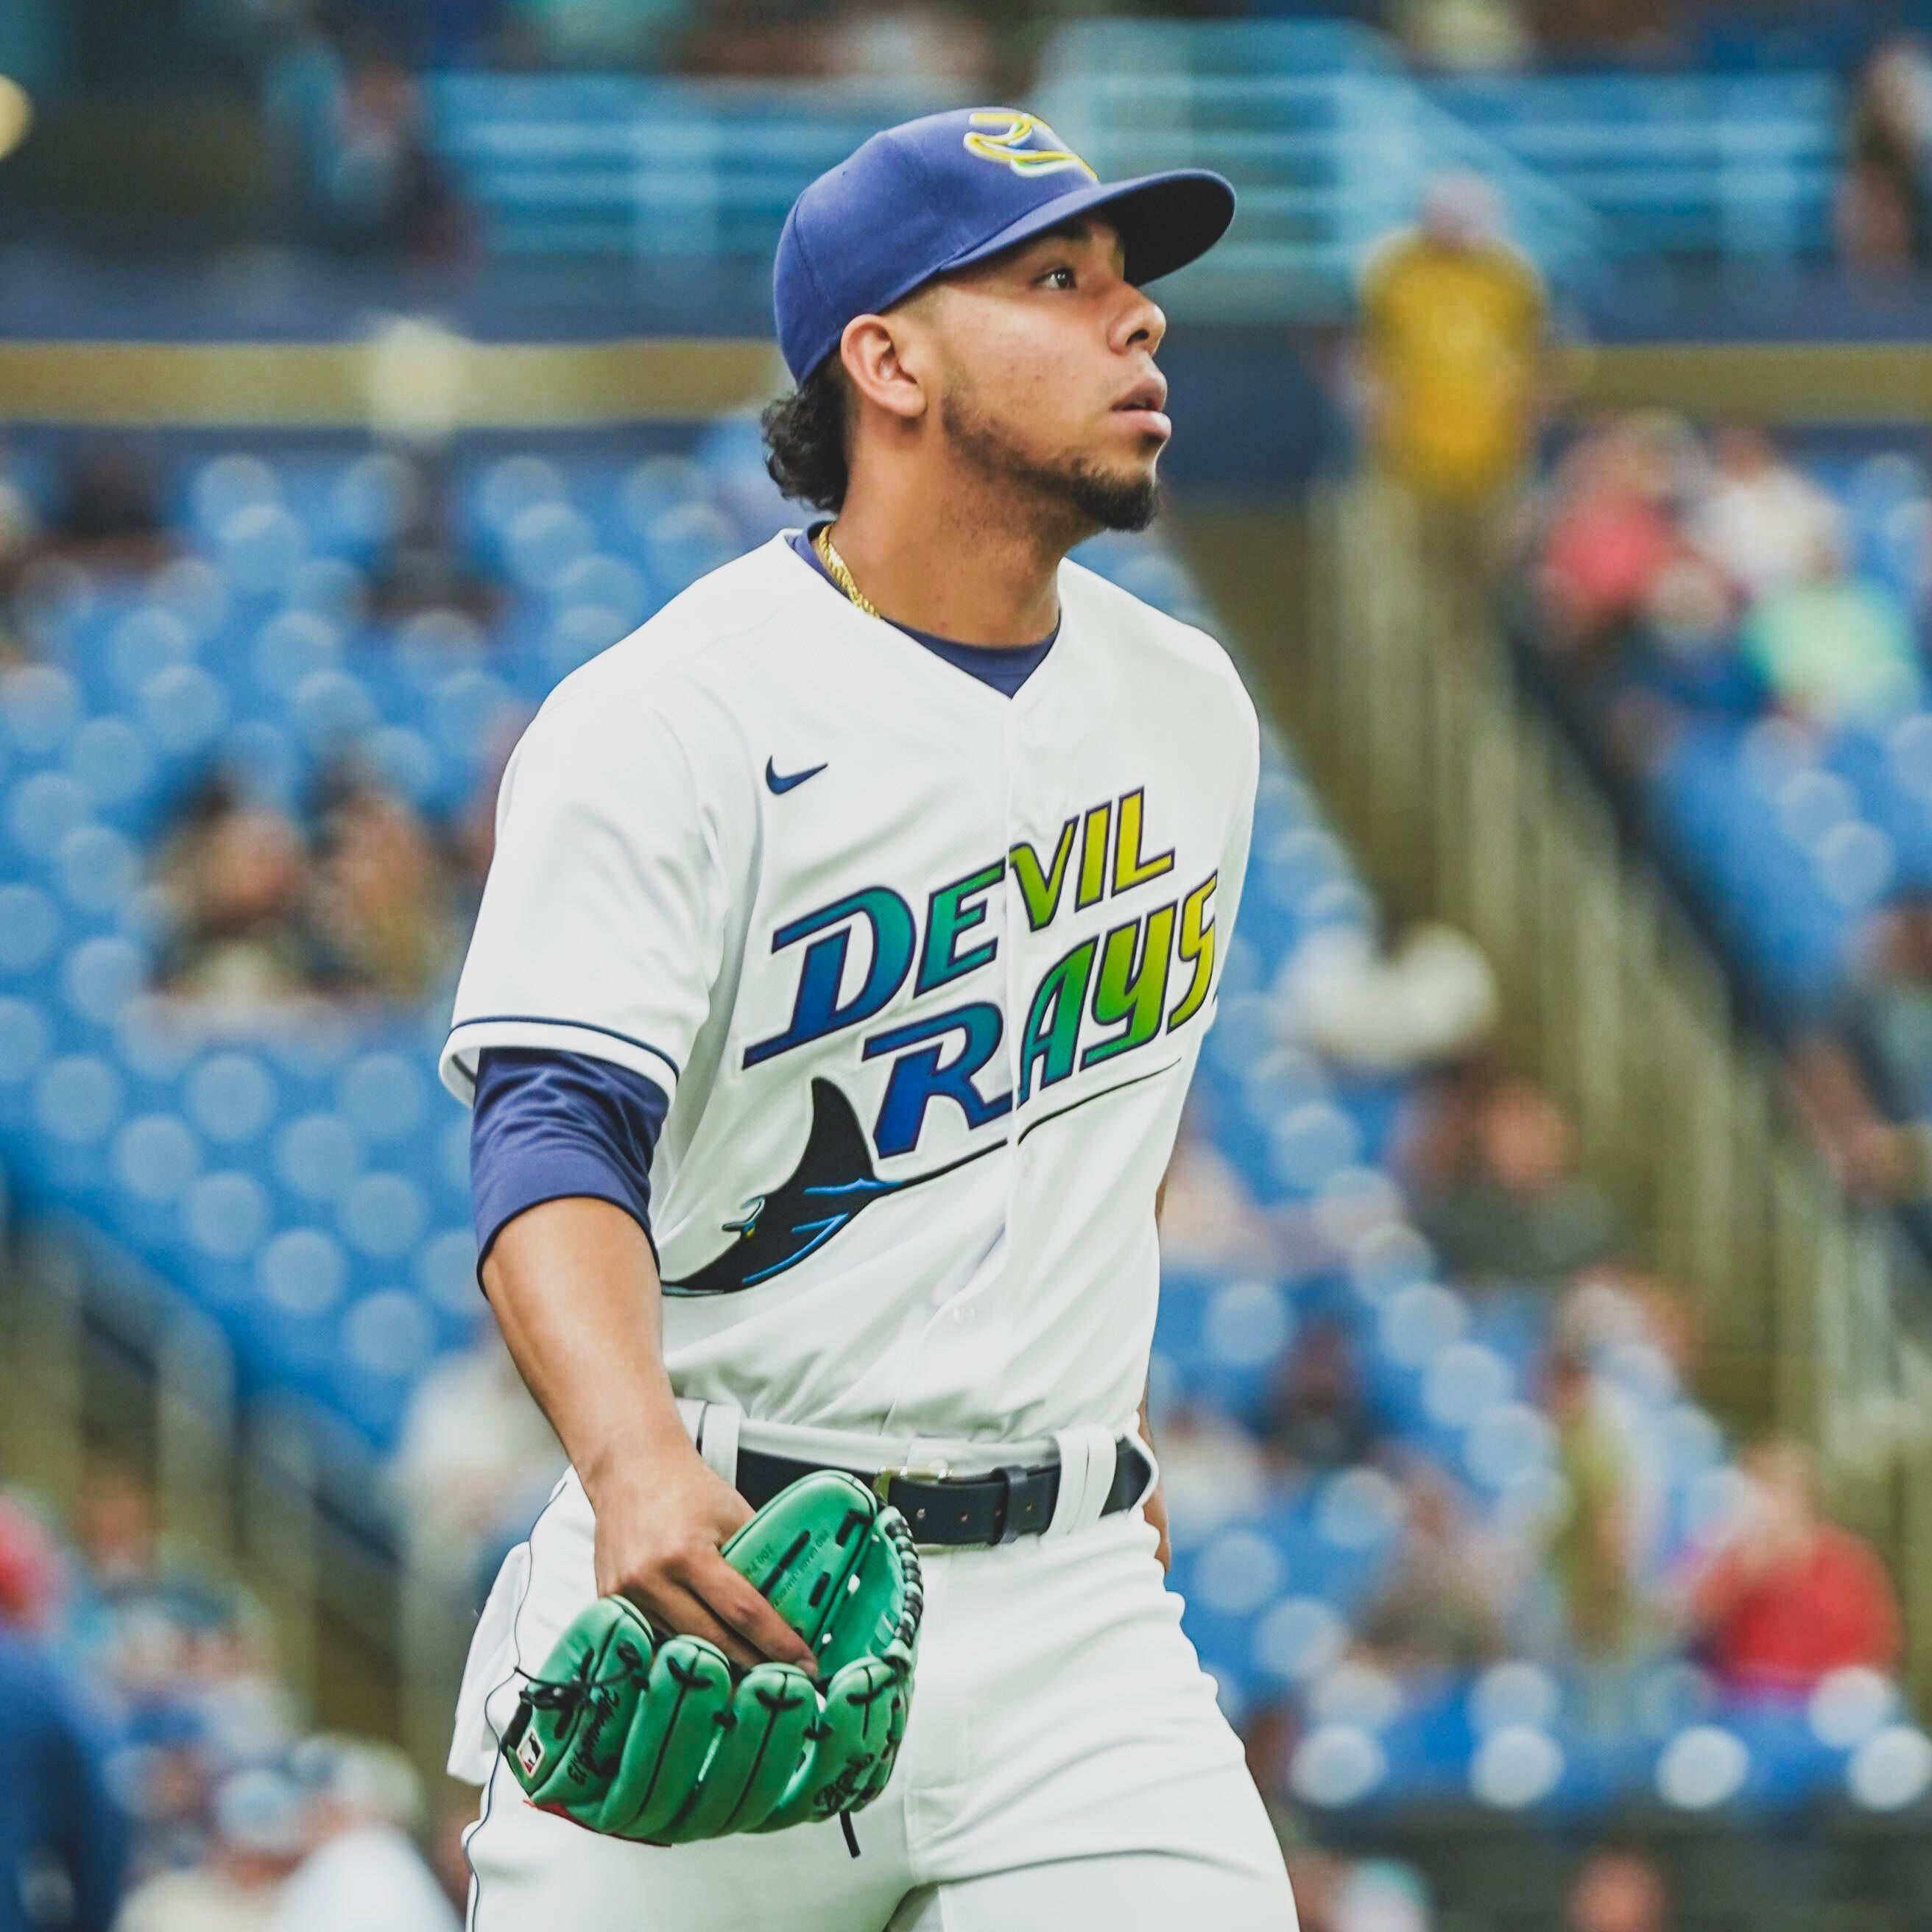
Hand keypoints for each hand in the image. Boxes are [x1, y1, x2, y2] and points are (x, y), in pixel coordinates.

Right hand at [588, 1443, 818, 1675]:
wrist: (630, 1470)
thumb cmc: (684, 1488)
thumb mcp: (733, 1513)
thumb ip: (759, 1556)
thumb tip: (796, 1601)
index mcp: (686, 1552)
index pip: (742, 1612)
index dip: (777, 1642)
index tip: (804, 1662)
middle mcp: (650, 1579)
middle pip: (713, 1641)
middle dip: (753, 1665)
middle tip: (784, 1679)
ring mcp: (625, 1596)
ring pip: (681, 1647)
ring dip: (717, 1663)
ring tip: (751, 1673)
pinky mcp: (609, 1603)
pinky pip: (653, 1641)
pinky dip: (681, 1650)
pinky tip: (705, 1658)